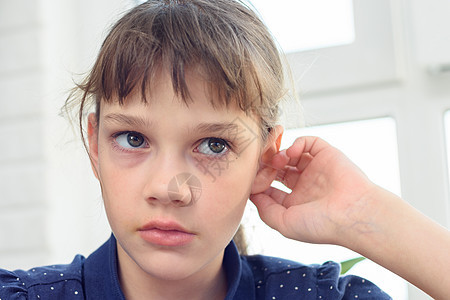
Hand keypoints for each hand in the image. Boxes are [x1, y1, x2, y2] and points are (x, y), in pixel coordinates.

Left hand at [250, 136, 378, 246]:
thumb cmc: (321, 225)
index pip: (269, 186)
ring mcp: (315, 169)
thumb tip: (251, 193)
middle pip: (277, 167)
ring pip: (290, 153)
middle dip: (266, 164)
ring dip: (279, 153)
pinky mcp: (327, 154)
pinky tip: (292, 152)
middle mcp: (303, 184)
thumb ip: (264, 210)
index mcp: (294, 202)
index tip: (253, 180)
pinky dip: (297, 143)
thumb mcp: (284, 224)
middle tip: (261, 163)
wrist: (353, 214)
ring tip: (278, 160)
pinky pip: (308, 142)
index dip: (258, 180)